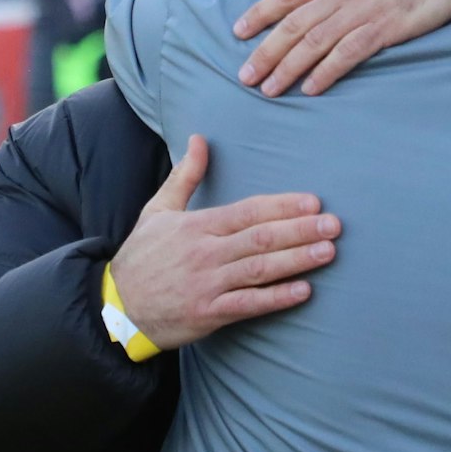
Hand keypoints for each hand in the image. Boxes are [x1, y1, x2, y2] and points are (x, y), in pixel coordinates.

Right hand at [107, 135, 339, 349]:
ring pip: (260, 269)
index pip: (248, 211)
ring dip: (297, 260)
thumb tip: (199, 138)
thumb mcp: (158, 210)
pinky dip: (276, 298)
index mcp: (198, 225)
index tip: (313, 202)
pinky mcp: (209, 313)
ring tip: (328, 251)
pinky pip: (248, 304)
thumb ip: (185, 176)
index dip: (282, 206)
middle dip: (300, 230)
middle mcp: (206, 253)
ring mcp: (208, 284)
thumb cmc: (142, 257)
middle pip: (260, 238)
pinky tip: (304, 290)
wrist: (116, 307)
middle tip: (334, 224)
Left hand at [232, 0, 450, 96]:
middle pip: (293, 25)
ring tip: (270, 89)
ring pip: (315, 43)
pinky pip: (348, 54)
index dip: (259, 14)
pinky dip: (327, 72)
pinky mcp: (386, 28)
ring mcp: (362, 10)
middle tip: (245, 77)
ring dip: (288, 68)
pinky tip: (311, 89)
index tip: (238, 32)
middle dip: (266, 52)